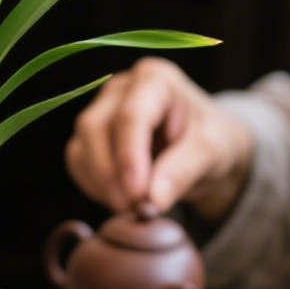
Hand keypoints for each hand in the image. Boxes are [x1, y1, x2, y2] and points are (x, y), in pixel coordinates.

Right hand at [64, 58, 253, 221]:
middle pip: (95, 127)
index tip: (138, 195)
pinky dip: (94, 186)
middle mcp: (120, 89)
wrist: (202, 149)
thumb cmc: (210, 140)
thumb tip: (152, 200)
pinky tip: (120, 198)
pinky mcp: (89, 136)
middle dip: (110, 174)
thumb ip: (184, 171)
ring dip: (101, 183)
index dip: (129, 157)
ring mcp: (100, 110)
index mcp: (155, 79)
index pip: (130, 115)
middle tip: (134, 208)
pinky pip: (77, 162)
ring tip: (132, 207)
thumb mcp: (212, 152)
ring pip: (81, 146)